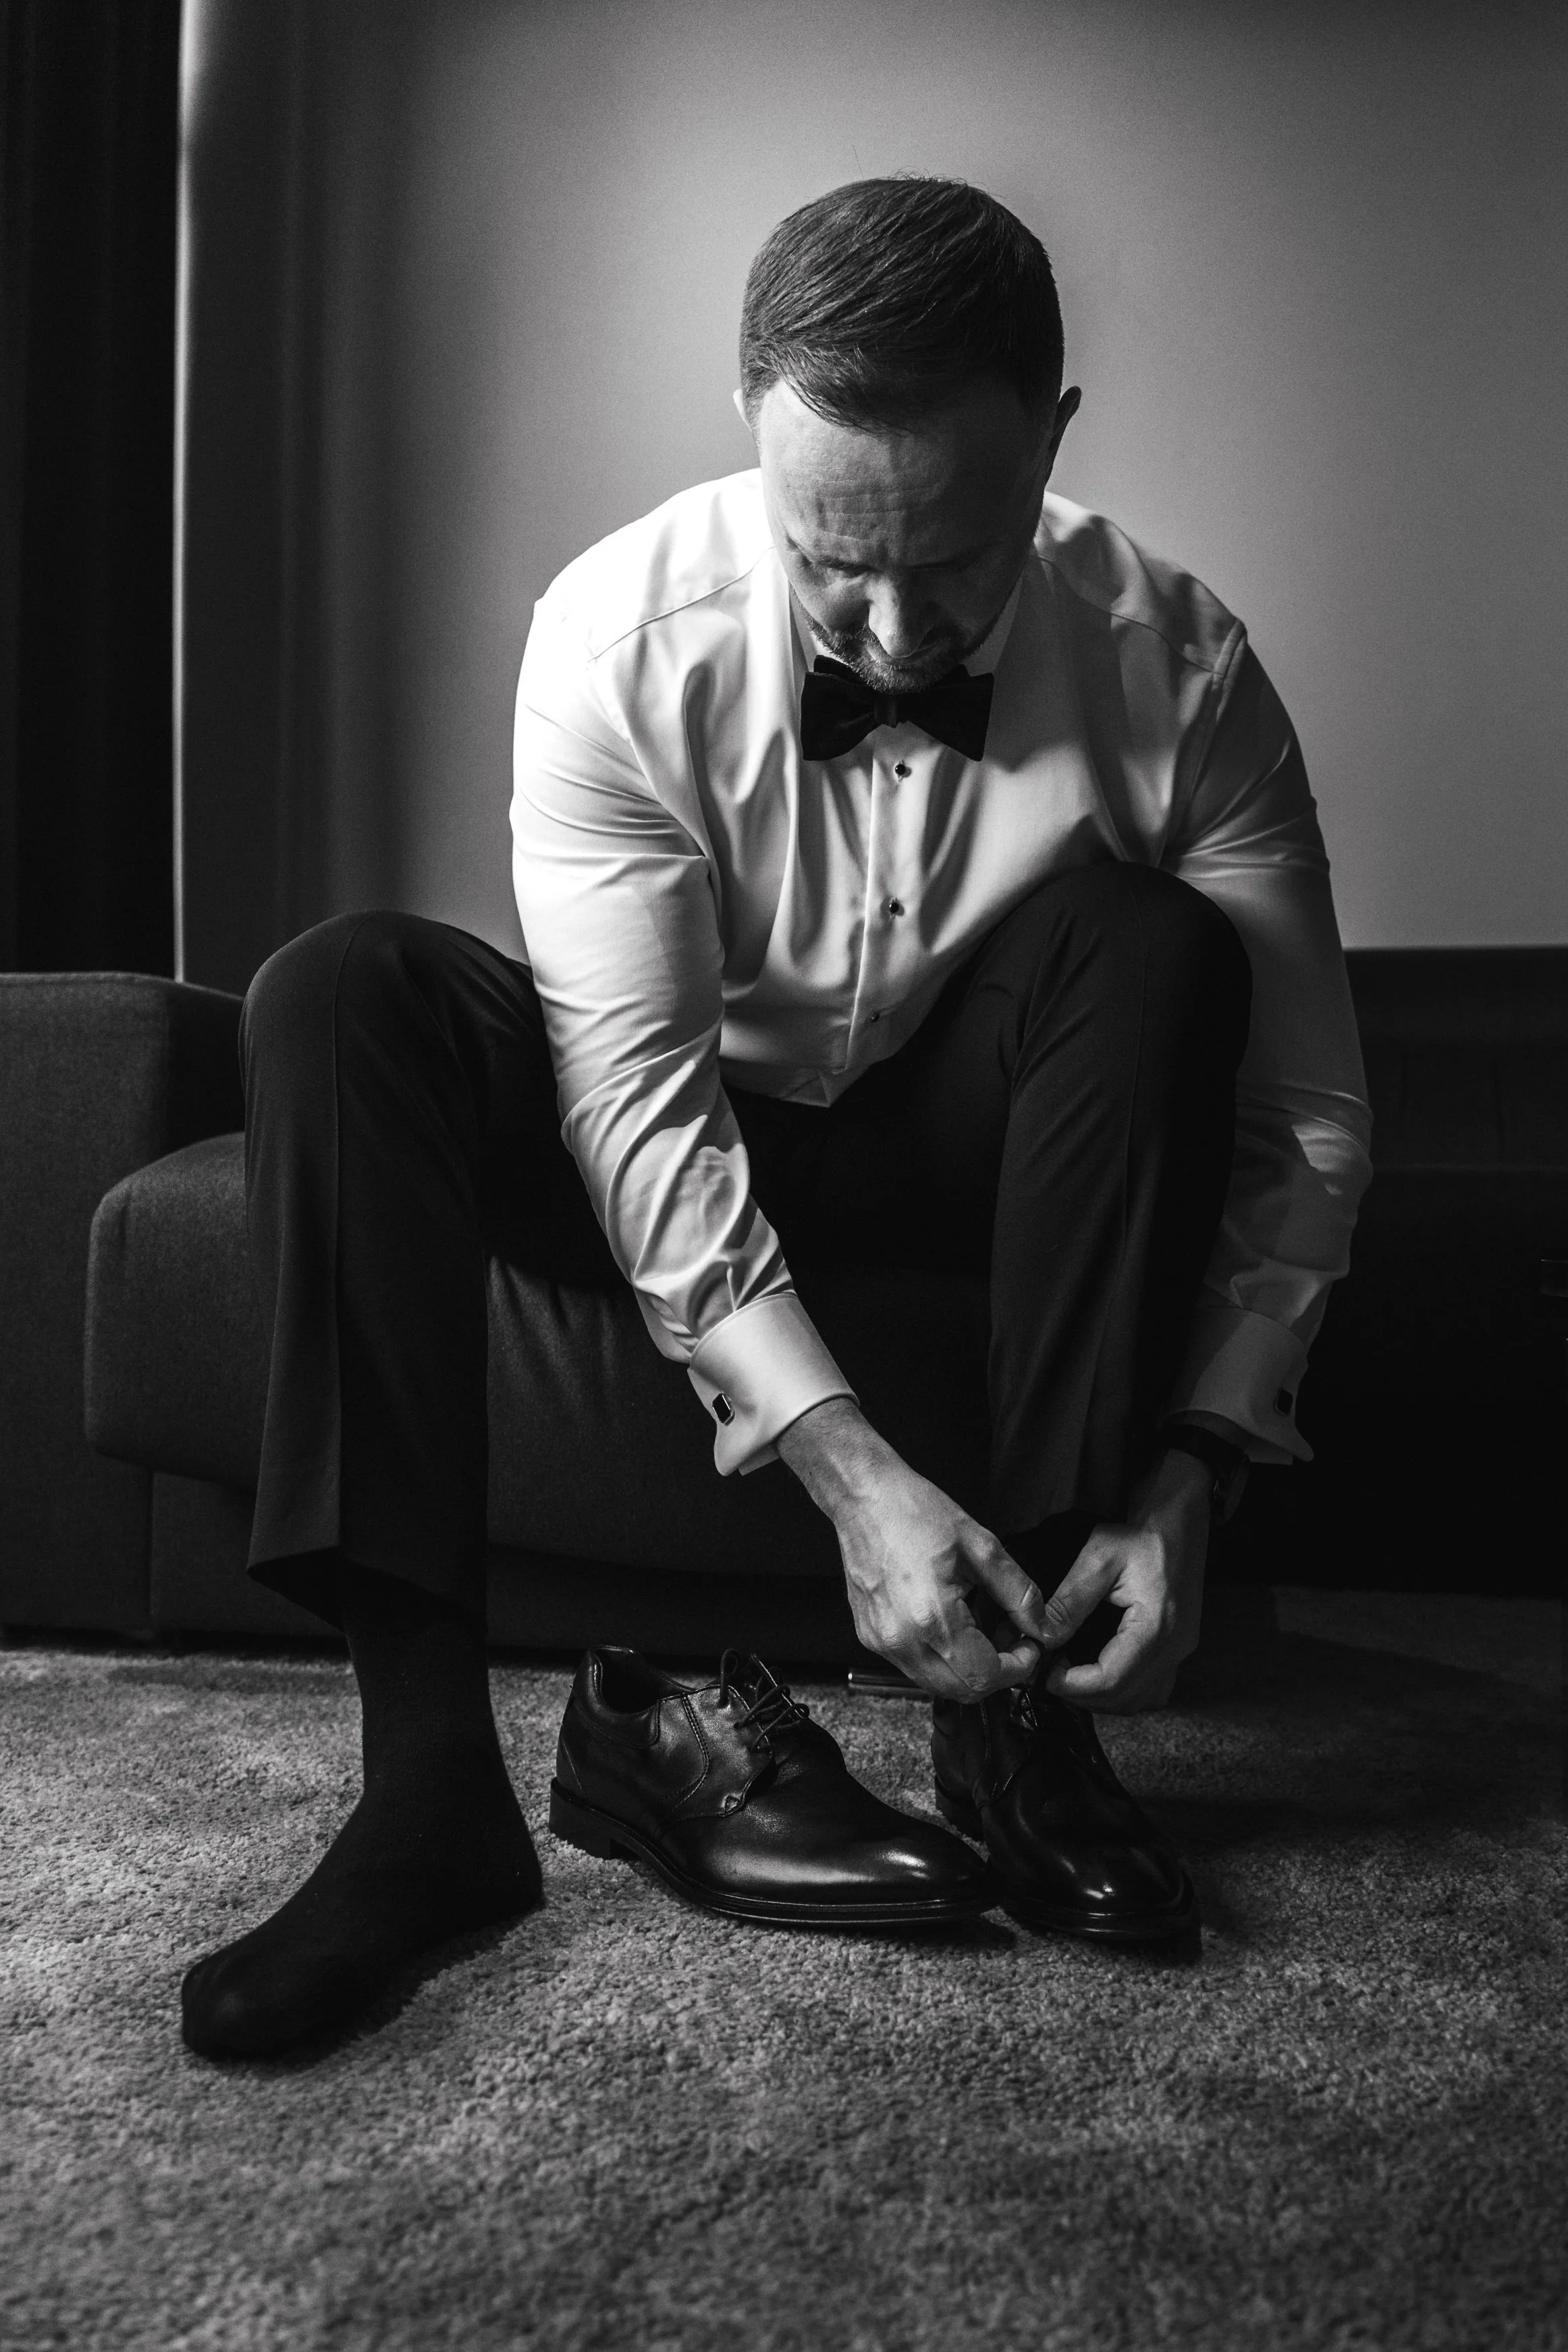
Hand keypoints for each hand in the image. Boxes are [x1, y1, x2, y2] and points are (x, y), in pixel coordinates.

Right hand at [778, 1398, 1050, 1699]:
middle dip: (995, 1673)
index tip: (1029, 1646)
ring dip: (968, 1668)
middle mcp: (902, 1640)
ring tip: (983, 1628)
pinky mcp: (870, 1636)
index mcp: (932, 1618)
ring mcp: (882, 1641)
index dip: (1017, 1668)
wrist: (864, 1496)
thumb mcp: (981, 1546)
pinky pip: (915, 1665)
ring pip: (937, 1683)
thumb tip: (1042, 1628)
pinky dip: (942, 1657)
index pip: (984, 1677)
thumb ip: (1018, 1594)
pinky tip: (953, 1623)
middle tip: (1011, 1639)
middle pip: (961, 1690)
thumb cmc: (915, 1511)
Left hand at [1036, 1449, 1212, 1712]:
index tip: (1044, 1673)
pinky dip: (1123, 1690)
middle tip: (1051, 1675)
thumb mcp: (1098, 1559)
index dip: (1073, 1685)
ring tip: (1072, 1674)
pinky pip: (1152, 1688)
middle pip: (1126, 1698)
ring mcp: (1181, 1651)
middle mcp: (1175, 1648)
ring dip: (1103, 1697)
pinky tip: (1099, 1672)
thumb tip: (1042, 1637)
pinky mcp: (1178, 1647)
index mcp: (1156, 1627)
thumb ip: (1069, 1601)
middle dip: (1083, 1694)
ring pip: (1141, 1700)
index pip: (1112, 1679)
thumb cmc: (1140, 1535)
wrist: (1179, 1523)